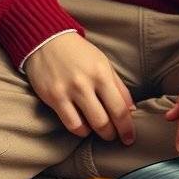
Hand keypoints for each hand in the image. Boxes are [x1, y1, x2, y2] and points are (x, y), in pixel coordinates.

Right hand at [24, 30, 135, 144]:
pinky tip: (83, 126)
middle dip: (112, 134)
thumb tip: (131, 110)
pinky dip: (80, 130)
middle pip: (104, 122)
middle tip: (114, 135)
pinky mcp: (53, 97)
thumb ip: (119, 87)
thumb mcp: (104, 63)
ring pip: (87, 127)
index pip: (119, 109)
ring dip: (96, 134)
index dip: (126, 128)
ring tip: (99, 130)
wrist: (47, 40)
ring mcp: (67, 91)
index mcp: (101, 73)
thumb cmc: (79, 53)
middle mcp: (85, 83)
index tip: (129, 137)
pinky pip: (70, 124)